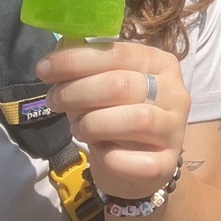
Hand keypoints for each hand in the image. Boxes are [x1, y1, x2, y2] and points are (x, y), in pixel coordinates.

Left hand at [38, 39, 187, 199]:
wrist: (139, 166)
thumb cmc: (117, 115)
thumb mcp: (105, 86)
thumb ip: (88, 68)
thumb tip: (57, 56)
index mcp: (160, 63)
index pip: (119, 53)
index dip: (78, 60)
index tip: (44, 69)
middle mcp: (175, 92)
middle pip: (122, 85)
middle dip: (77, 92)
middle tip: (53, 100)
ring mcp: (175, 129)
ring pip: (134, 119)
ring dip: (93, 123)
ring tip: (77, 127)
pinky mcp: (167, 163)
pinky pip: (133, 159)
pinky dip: (108, 156)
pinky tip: (100, 151)